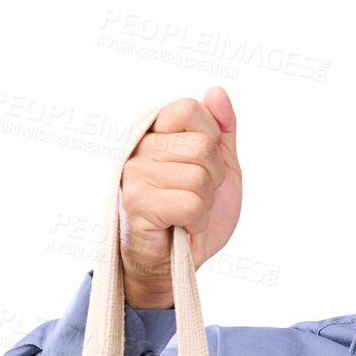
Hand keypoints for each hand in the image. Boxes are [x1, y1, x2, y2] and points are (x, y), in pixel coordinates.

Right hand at [119, 87, 241, 308]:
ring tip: (186, 212)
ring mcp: (134, 174)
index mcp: (157, 132)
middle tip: (196, 196)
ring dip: (205, 203)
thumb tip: (216, 92)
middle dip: (213, 179)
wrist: (175, 263)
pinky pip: (192, 203)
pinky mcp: (137, 203)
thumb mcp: (220, 168)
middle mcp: (140, 148)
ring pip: (200, 178)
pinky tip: (181, 225)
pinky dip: (196, 220)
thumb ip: (221, 130)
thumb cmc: (193, 215)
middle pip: (202, 147)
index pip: (191, 109)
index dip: (211, 142)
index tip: (202, 167)